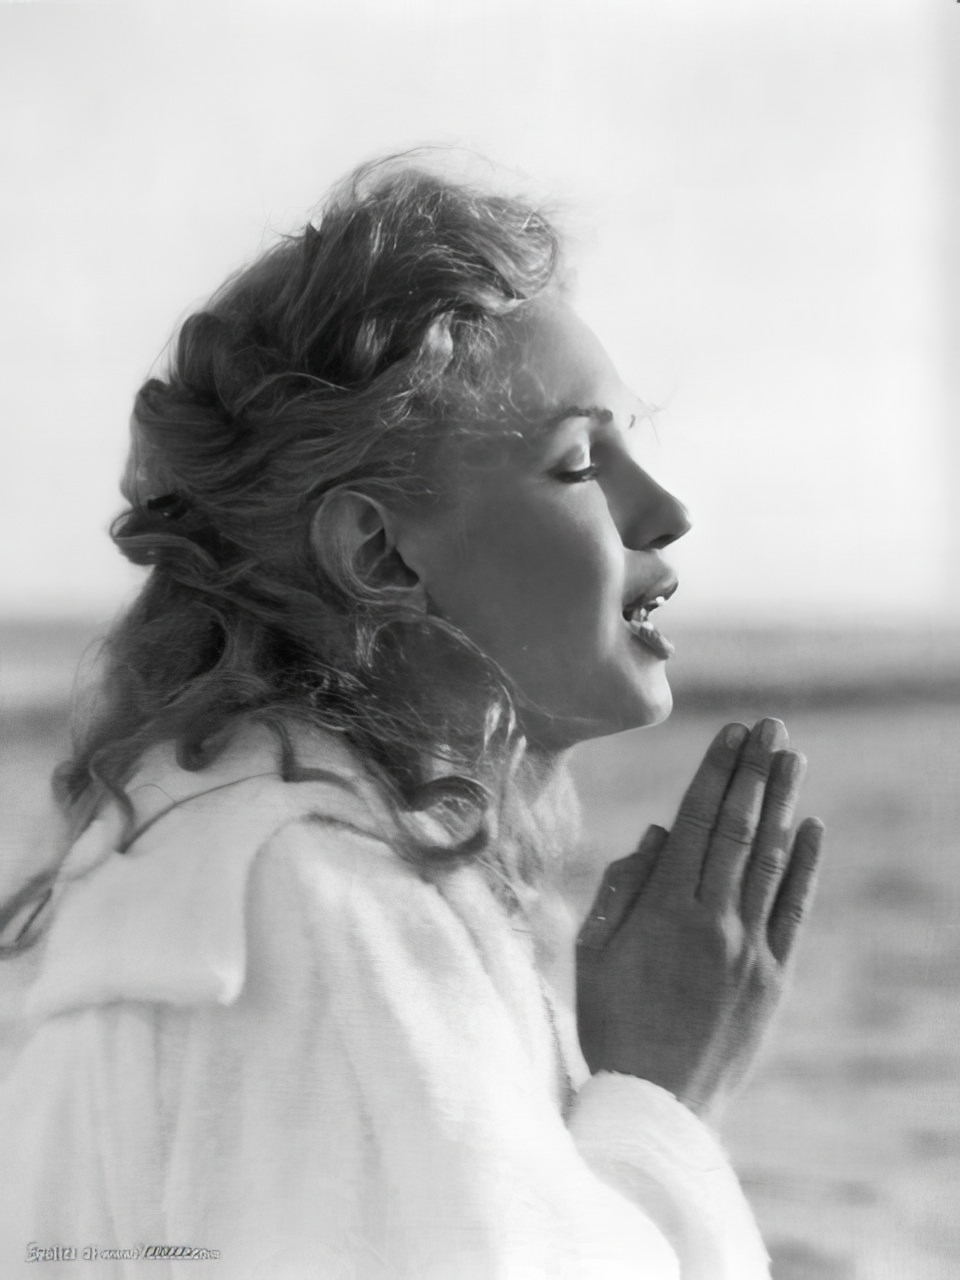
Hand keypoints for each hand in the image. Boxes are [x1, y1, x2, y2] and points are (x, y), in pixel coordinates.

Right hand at [576, 718, 823, 1120]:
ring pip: (770, 860)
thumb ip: (623, 885)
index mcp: (664, 910)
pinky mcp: (772, 978)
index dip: (716, 773)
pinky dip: (803, 866)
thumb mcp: (593, 951)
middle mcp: (713, 921)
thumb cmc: (611, 1023)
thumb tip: (660, 831)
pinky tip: (810, 830)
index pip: (696, 822)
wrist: (658, 1102)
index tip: (731, 734)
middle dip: (754, 773)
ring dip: (782, 804)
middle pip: (738, 830)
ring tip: (791, 759)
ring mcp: (749, 950)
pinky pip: (793, 910)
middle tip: (769, 728)